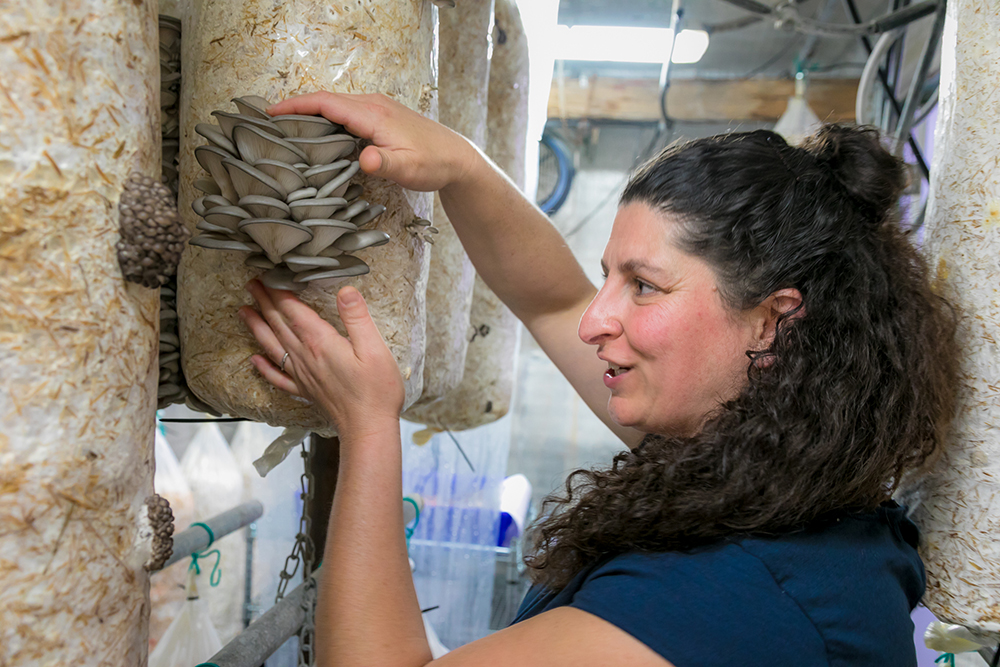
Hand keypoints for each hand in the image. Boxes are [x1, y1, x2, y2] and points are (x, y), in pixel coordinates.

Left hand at [239, 280, 404, 438]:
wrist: (368, 429)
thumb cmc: (376, 390)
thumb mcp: (375, 348)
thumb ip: (357, 318)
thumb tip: (345, 291)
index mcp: (320, 343)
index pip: (293, 311)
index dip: (279, 292)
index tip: (267, 276)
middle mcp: (305, 357)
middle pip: (279, 324)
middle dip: (264, 302)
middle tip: (251, 284)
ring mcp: (302, 376)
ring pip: (272, 346)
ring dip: (257, 327)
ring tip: (243, 312)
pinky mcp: (305, 391)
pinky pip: (278, 377)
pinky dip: (264, 367)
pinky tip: (254, 360)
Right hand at [267, 92, 479, 192]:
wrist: (456, 157)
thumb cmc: (433, 163)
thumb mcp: (409, 168)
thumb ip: (385, 163)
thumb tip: (364, 159)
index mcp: (373, 114)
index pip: (326, 103)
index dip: (296, 105)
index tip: (271, 111)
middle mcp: (373, 105)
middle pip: (326, 100)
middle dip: (296, 107)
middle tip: (269, 122)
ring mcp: (377, 108)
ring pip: (336, 105)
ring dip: (310, 112)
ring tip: (286, 127)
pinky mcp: (381, 116)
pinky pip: (346, 111)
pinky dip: (327, 117)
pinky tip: (319, 132)